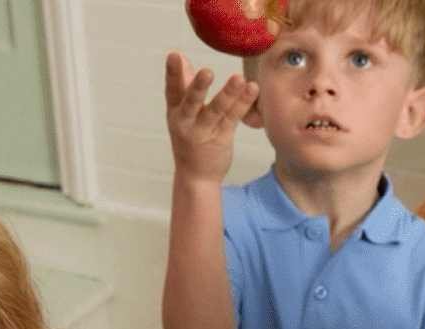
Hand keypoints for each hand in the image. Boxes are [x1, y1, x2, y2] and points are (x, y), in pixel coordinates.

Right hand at [165, 50, 256, 184]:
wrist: (196, 176)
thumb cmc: (189, 137)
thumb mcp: (180, 111)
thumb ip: (182, 84)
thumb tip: (179, 55)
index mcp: (175, 111)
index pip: (172, 90)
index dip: (172, 73)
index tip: (174, 55)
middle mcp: (187, 121)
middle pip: (191, 102)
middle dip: (197, 87)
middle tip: (206, 72)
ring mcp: (204, 131)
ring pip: (216, 110)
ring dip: (227, 94)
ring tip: (238, 78)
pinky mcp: (221, 137)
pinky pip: (233, 118)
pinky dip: (243, 103)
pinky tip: (252, 88)